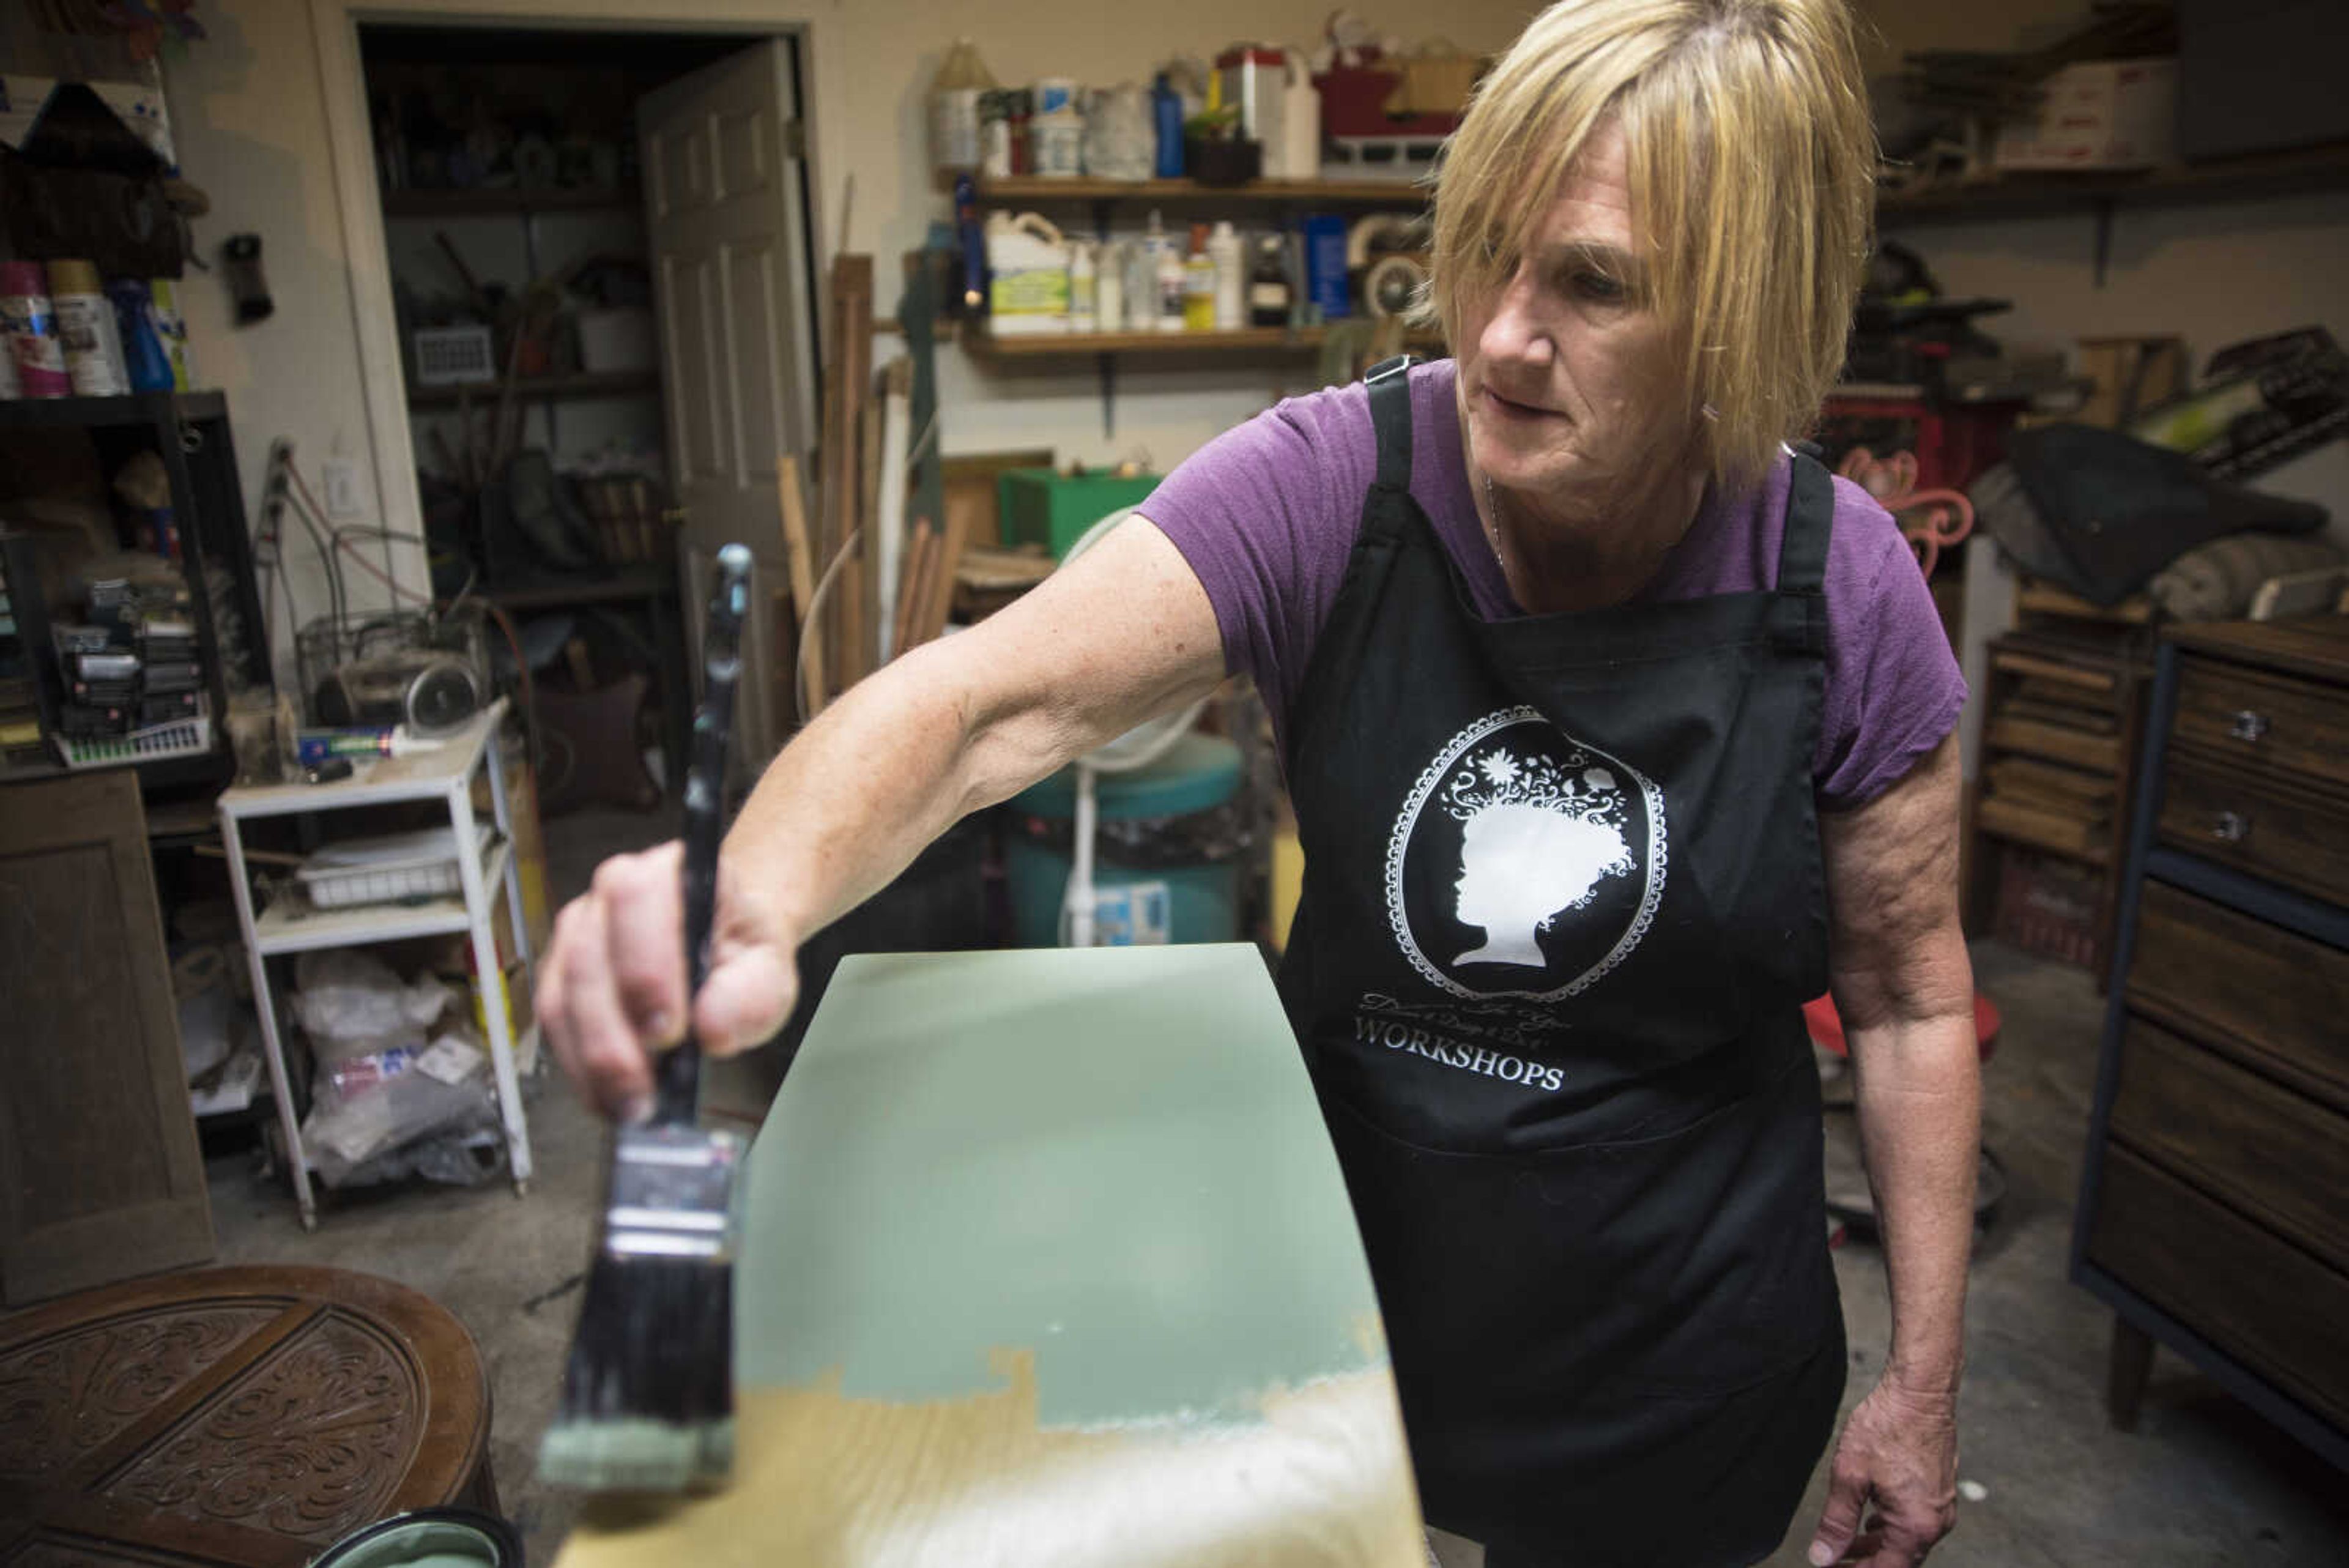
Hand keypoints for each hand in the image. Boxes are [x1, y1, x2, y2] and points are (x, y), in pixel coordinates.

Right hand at [536, 842, 797, 1121]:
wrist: (723, 949)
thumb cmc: (740, 949)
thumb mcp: (769, 968)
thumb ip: (753, 994)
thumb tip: (713, 1029)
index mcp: (668, 872)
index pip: (638, 899)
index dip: (645, 967)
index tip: (669, 1031)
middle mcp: (611, 895)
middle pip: (589, 957)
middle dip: (613, 1033)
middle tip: (644, 1086)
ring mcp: (579, 935)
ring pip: (562, 997)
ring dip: (593, 1061)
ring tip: (631, 1104)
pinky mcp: (561, 978)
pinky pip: (555, 1026)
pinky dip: (581, 1069)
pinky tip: (610, 1097)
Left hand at [1805, 1376, 1957, 1565]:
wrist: (1919, 1394)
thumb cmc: (1887, 1427)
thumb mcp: (1850, 1476)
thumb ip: (1837, 1521)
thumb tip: (1823, 1557)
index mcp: (1915, 1526)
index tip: (1832, 1567)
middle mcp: (1936, 1523)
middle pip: (1899, 1560)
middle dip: (1866, 1562)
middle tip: (1835, 1558)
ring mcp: (1942, 1508)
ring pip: (1907, 1542)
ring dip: (1877, 1546)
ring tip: (1847, 1544)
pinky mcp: (1939, 1492)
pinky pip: (1915, 1523)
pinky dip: (1890, 1528)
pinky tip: (1870, 1521)